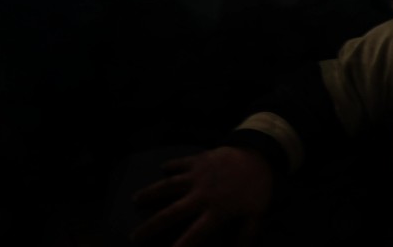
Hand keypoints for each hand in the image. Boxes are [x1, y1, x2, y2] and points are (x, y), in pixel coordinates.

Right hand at [130, 146, 275, 246]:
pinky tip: (161, 168)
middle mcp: (202, 194)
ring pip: (168, 185)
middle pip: (171, 213)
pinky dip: (170, 166)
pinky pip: (180, 163)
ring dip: (151, 192)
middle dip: (151, 226)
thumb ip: (244, 237)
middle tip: (133, 237)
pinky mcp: (198, 159)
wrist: (259, 155)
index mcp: (216, 211)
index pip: (194, 234)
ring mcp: (198, 175)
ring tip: (136, 199)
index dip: (180, 246)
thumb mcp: (256, 216)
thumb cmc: (257, 189)